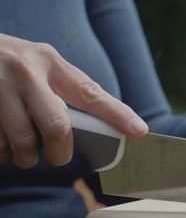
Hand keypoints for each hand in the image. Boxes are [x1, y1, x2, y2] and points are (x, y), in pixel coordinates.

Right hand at [0, 33, 147, 167]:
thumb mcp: (35, 62)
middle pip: (57, 128)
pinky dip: (2, 152)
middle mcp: (25, 72)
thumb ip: (62, 88)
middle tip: (58, 155)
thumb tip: (95, 128)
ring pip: (24, 144)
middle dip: (61, 152)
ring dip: (25, 156)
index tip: (139, 131)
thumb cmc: (4, 62)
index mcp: (49, 61)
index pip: (91, 92)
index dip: (117, 114)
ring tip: (21, 146)